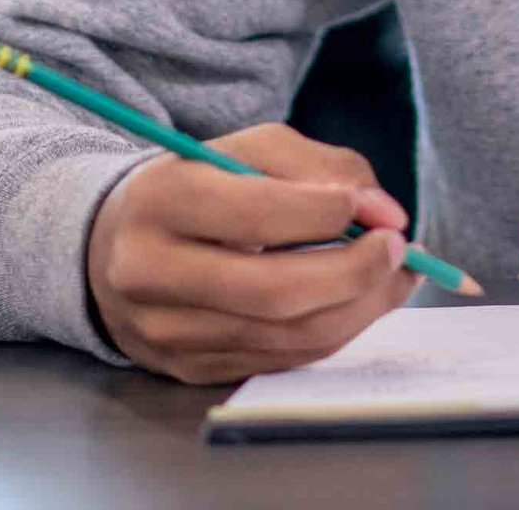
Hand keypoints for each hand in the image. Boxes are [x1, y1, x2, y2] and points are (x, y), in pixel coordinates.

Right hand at [86, 122, 415, 383]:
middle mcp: (152, 274)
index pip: (255, 217)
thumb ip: (321, 167)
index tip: (381, 211)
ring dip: (358, 309)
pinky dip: (333, 332)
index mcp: (162, 201)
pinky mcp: (188, 369)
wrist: (117, 245)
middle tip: (401, 249)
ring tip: (397, 275)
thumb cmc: (200, 183)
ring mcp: (167, 333)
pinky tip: (361, 300)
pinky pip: (279, 360)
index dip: (326, 216)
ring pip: (284, 336)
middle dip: (354, 273)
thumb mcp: (251, 149)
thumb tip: (384, 212)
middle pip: (273, 292)